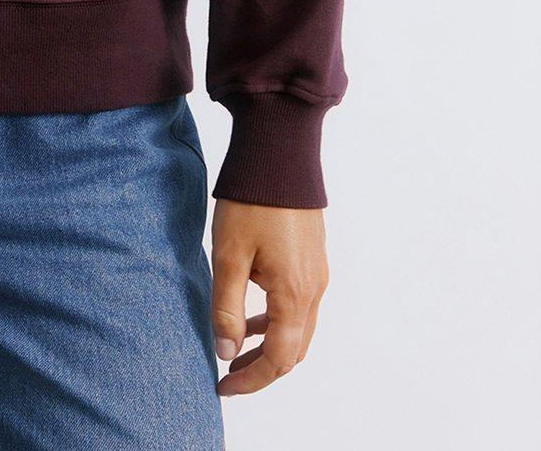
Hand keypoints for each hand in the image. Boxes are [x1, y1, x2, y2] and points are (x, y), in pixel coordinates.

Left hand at [209, 199, 327, 396]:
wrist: (279, 154)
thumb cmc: (252, 201)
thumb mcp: (229, 256)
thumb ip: (227, 308)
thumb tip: (226, 352)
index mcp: (294, 294)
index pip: (278, 359)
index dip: (251, 380)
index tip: (224, 386)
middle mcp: (314, 289)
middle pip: (294, 350)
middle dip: (262, 368)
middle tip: (229, 374)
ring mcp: (317, 273)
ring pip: (299, 328)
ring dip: (270, 345)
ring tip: (236, 346)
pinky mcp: (313, 258)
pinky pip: (301, 305)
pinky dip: (278, 320)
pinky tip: (253, 311)